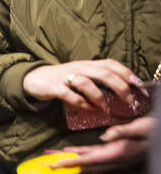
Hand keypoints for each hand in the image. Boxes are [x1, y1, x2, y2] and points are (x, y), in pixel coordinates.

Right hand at [22, 60, 142, 109]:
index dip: (127, 74)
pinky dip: (81, 102)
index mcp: (87, 64)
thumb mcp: (81, 74)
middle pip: (104, 73)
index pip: (111, 64)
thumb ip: (97, 79)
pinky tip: (89, 109)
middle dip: (120, 87)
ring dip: (100, 97)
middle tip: (128, 101)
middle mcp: (79, 67)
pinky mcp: (54, 87)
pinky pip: (70, 94)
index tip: (139, 86)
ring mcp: (66, 77)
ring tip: (107, 109)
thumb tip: (120, 90)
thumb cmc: (61, 78)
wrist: (33, 78)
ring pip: (87, 83)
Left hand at [59, 115, 152, 172]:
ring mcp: (116, 158)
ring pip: (87, 162)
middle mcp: (115, 159)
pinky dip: (81, 155)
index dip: (71, 163)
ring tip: (52, 158)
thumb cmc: (155, 129)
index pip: (89, 160)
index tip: (54, 165)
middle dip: (64, 165)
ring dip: (70, 160)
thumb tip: (104, 136)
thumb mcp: (142, 128)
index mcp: (118, 154)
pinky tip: (71, 152)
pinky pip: (94, 156)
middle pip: (84, 165)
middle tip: (45, 165)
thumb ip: (123, 132)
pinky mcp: (116, 154)